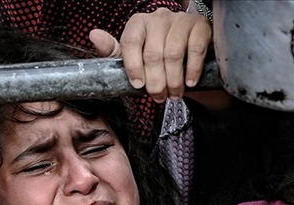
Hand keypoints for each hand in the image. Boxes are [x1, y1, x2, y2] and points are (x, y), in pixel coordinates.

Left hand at [90, 8, 211, 102]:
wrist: (189, 49)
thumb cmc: (157, 54)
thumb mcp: (133, 55)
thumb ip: (113, 51)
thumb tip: (93, 35)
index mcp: (138, 23)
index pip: (130, 43)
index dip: (133, 67)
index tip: (138, 86)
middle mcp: (158, 18)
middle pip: (152, 53)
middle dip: (155, 81)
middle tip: (159, 97)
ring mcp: (180, 20)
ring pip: (173, 53)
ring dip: (173, 80)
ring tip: (174, 94)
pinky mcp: (200, 26)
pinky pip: (195, 49)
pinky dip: (192, 69)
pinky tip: (190, 83)